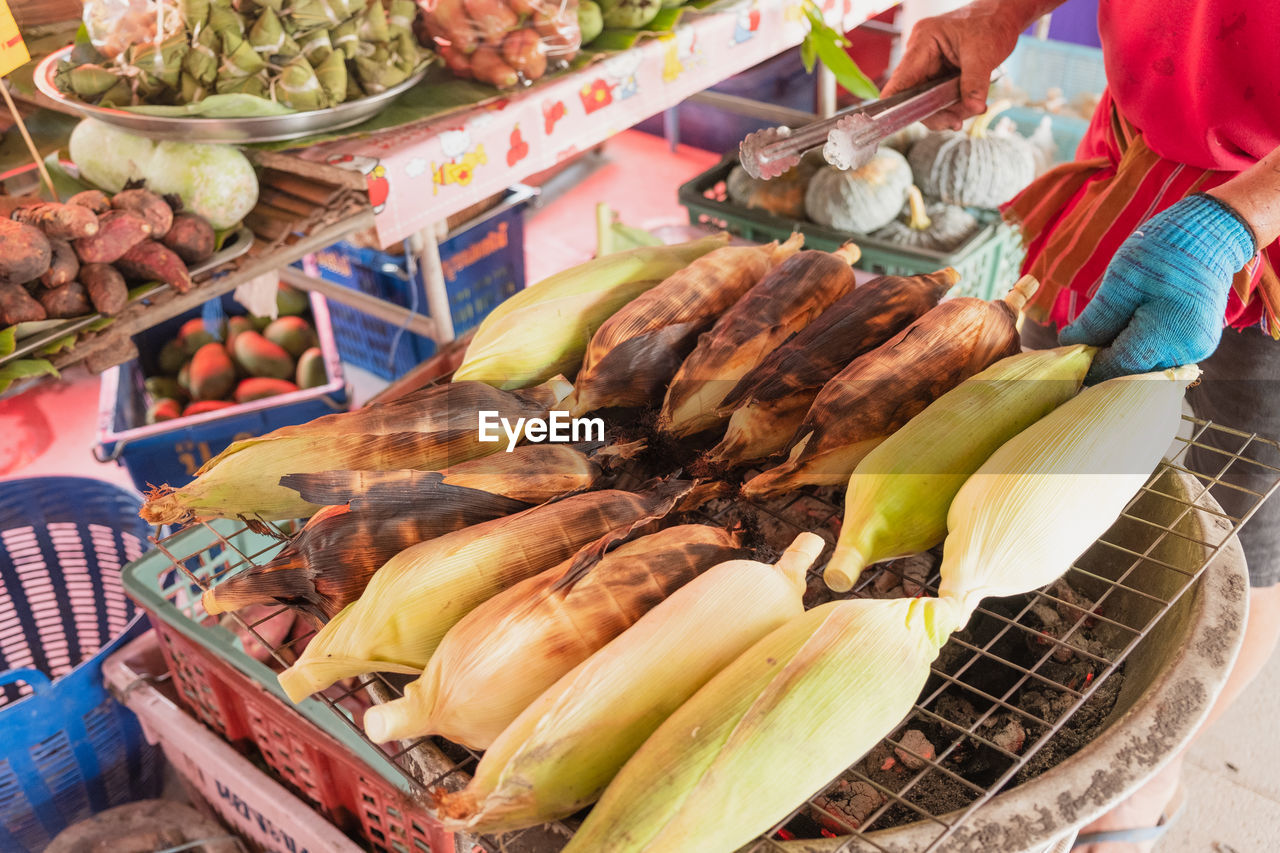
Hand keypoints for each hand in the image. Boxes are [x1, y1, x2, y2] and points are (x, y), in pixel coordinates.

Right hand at [881, 1, 1036, 129]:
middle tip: (957, 121)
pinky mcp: (938, 73)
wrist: (1002, 16)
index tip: (905, 121)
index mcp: (923, 42)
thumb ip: (975, 84)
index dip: (896, 105)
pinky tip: (971, 103)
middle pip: (914, 97)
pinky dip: (955, 105)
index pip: (899, 81)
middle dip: (935, 112)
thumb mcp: (984, 54)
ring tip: (973, 108)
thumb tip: (972, 109)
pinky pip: (939, 97)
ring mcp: (929, 65)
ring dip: (949, 111)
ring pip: (927, 101)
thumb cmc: (991, 23)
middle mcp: (920, 54)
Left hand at [1058, 195, 1256, 383]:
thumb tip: (1068, 345)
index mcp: (1173, 333)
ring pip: (1144, 368)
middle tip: (1079, 342)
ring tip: (1102, 331)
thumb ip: (1096, 321)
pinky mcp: (1195, 345)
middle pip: (1132, 372)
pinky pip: (1157, 357)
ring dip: (1119, 356)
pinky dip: (1137, 349)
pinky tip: (1124, 329)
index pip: (1119, 366)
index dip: (1089, 364)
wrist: (1206, 236)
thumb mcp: (1120, 281)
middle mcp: (1190, 350)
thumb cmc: (1161, 251)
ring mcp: (1196, 350)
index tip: (1065, 355)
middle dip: (1103, 360)